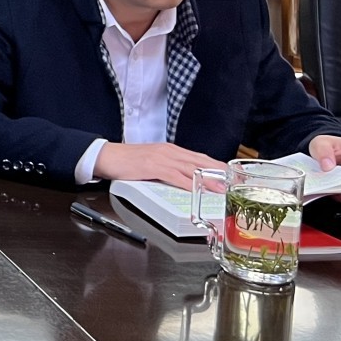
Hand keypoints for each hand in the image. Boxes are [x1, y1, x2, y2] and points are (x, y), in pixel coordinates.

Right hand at [93, 142, 226, 189]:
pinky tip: (196, 189)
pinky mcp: (152, 166)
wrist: (107, 156)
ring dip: (208, 179)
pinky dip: (188, 183)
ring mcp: (162, 158)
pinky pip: (174, 176)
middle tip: (233, 182)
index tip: (230, 175)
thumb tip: (184, 179)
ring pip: (191, 169)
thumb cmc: (127, 161)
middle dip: (218, 172)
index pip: (199, 157)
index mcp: (171, 150)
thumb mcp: (152, 162)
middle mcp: (170, 152)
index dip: (216, 166)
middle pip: (200, 162)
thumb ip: (169, 168)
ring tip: (221, 188)